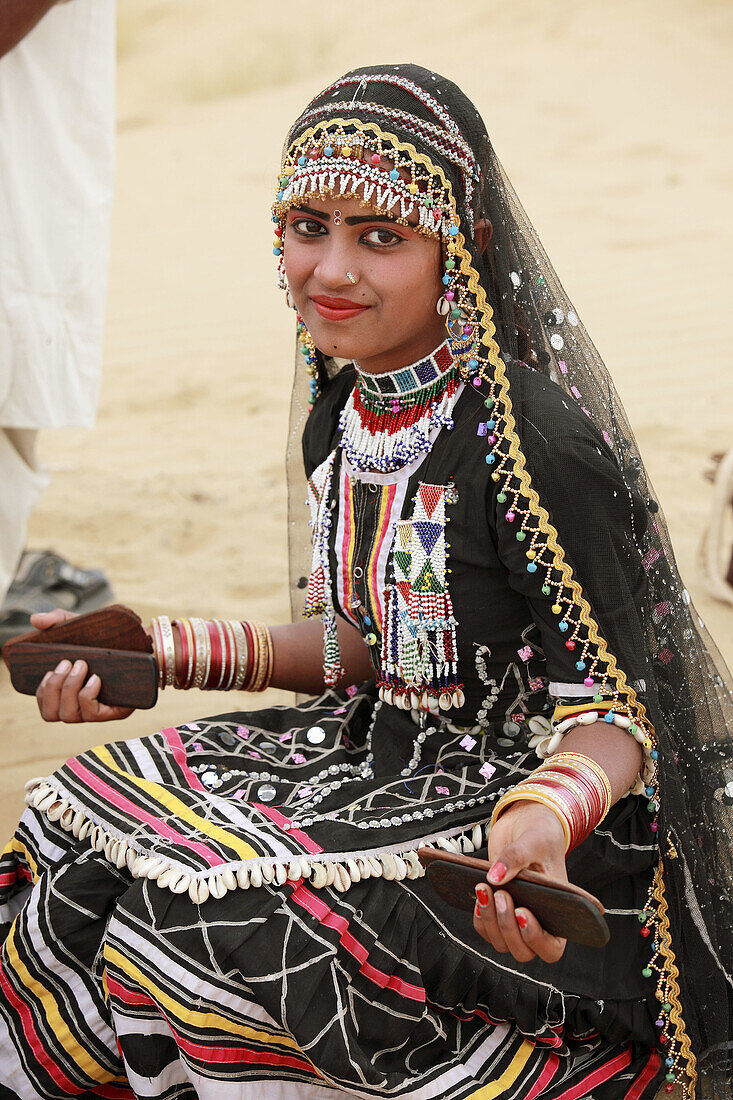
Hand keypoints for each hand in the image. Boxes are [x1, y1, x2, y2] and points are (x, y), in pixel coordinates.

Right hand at [31, 609, 133, 722]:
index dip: (42, 693)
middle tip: (67, 663)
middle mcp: (80, 707)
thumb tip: (35, 619)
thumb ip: (58, 620)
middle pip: (51, 714)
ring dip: (69, 688)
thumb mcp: (82, 627)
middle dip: (54, 687)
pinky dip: (87, 695)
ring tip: (81, 666)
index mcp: (69, 694)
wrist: (144, 644)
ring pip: (68, 715)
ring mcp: (97, 712)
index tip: (48, 670)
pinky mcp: (116, 712)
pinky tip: (95, 679)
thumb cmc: (110, 640)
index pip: (45, 708)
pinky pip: (92, 714)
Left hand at [472, 801, 567, 963]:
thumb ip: (517, 856)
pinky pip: (486, 929)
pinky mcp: (497, 911)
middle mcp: (539, 922)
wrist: (524, 826)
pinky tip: (479, 893)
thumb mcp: (534, 840)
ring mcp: (516, 920)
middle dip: (507, 926)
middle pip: (523, 950)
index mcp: (560, 912)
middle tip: (501, 894)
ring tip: (485, 888)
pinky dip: (480, 916)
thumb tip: (495, 876)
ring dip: (490, 921)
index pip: (552, 946)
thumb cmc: (541, 835)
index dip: (537, 939)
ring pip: (502, 942)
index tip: (521, 912)